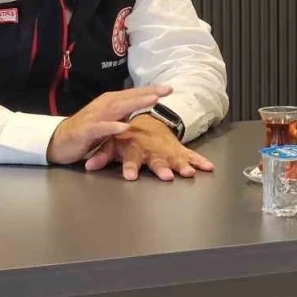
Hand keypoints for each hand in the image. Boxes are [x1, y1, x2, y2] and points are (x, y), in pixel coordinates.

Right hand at [47, 86, 173, 164]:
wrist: (58, 140)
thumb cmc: (88, 130)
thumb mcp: (110, 120)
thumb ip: (124, 113)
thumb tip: (143, 106)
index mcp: (110, 102)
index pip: (133, 94)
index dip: (151, 90)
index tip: (170, 88)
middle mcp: (104, 106)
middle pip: (128, 97)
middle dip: (147, 92)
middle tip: (166, 90)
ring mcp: (95, 117)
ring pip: (117, 108)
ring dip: (135, 103)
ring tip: (152, 100)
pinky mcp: (86, 130)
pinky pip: (101, 128)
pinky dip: (113, 126)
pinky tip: (125, 126)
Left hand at [83, 114, 214, 181]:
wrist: (148, 119)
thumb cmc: (127, 135)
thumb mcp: (112, 143)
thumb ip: (101, 155)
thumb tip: (88, 166)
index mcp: (134, 144)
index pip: (131, 156)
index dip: (130, 166)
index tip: (130, 177)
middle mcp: (152, 147)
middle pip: (156, 158)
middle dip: (161, 168)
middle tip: (166, 177)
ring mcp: (167, 148)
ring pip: (175, 157)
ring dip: (183, 165)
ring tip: (189, 173)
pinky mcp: (178, 149)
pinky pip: (190, 155)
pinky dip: (199, 160)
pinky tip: (209, 167)